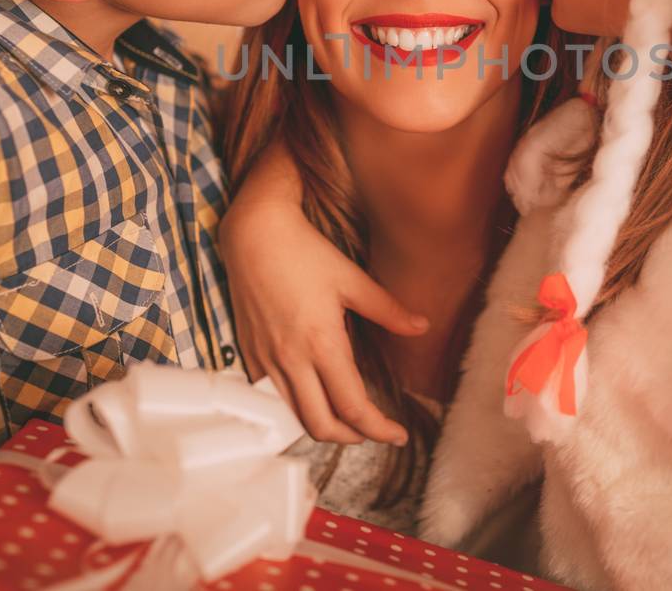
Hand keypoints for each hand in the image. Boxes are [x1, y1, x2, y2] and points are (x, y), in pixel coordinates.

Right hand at [222, 147, 428, 446]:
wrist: (253, 234)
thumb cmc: (304, 252)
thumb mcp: (352, 279)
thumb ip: (388, 309)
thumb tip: (423, 326)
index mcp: (321, 343)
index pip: (353, 407)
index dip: (378, 429)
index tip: (397, 434)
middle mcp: (291, 359)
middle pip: (321, 425)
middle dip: (351, 437)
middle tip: (374, 430)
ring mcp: (266, 359)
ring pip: (294, 415)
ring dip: (324, 425)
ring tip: (348, 417)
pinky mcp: (249, 353)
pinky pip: (273, 397)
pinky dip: (297, 406)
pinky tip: (313, 393)